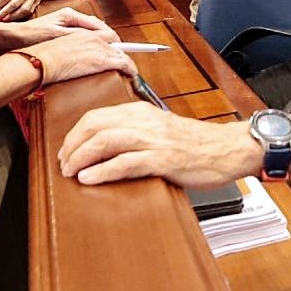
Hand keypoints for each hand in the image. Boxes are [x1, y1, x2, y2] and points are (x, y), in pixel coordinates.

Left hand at [0, 6, 116, 50]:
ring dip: (99, 41)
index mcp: (71, 15)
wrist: (15, 37)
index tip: (119, 45)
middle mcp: (70, 17)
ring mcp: (66, 24)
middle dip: (107, 39)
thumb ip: (80, 35)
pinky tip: (91, 51)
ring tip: (108, 52)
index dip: (109, 36)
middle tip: (117, 51)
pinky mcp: (62, 31)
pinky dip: (90, 43)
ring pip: (90, 32)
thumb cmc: (33, 34)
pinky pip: (82, 36)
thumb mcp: (59, 35)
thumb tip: (98, 37)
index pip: (97, 24)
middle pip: (96, 27)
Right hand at [27, 30, 136, 86]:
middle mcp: (94, 37)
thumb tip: (73, 56)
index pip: (105, 34)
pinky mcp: (101, 60)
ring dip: (127, 61)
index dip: (113, 42)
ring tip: (131, 70)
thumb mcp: (59, 46)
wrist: (41, 61)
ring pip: (121, 53)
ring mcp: (99, 48)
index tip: (117, 48)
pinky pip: (124, 63)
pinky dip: (131, 69)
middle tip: (125, 62)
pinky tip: (133, 74)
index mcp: (83, 32)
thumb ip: (70, 47)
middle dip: (121, 52)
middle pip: (116, 43)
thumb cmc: (44, 57)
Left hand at [59, 101, 255, 187]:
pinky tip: (90, 178)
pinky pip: (126, 162)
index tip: (66, 150)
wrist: (228, 149)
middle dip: (72, 145)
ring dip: (81, 157)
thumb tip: (107, 145)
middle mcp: (144, 121)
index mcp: (141, 112)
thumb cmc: (197, 144)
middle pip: (95, 125)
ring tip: (70, 171)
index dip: (75, 134)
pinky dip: (103, 171)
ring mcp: (154, 140)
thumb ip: (137, 132)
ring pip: (105, 140)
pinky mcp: (163, 159)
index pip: (97, 116)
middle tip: (63, 164)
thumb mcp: (161, 130)